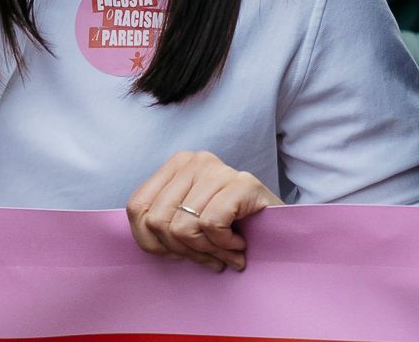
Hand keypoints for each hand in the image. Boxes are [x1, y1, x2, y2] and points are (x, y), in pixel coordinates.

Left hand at [126, 150, 282, 272]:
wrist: (280, 229)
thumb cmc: (229, 229)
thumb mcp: (186, 221)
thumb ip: (161, 223)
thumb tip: (147, 239)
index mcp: (176, 165)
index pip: (138, 208)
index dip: (153, 242)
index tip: (179, 253)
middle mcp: (196, 160)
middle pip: (158, 220)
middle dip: (183, 251)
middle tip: (208, 257)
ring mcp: (220, 169)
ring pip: (184, 227)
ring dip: (207, 251)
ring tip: (225, 252)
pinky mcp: (243, 183)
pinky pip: (211, 225)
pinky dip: (224, 246)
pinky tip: (238, 245)